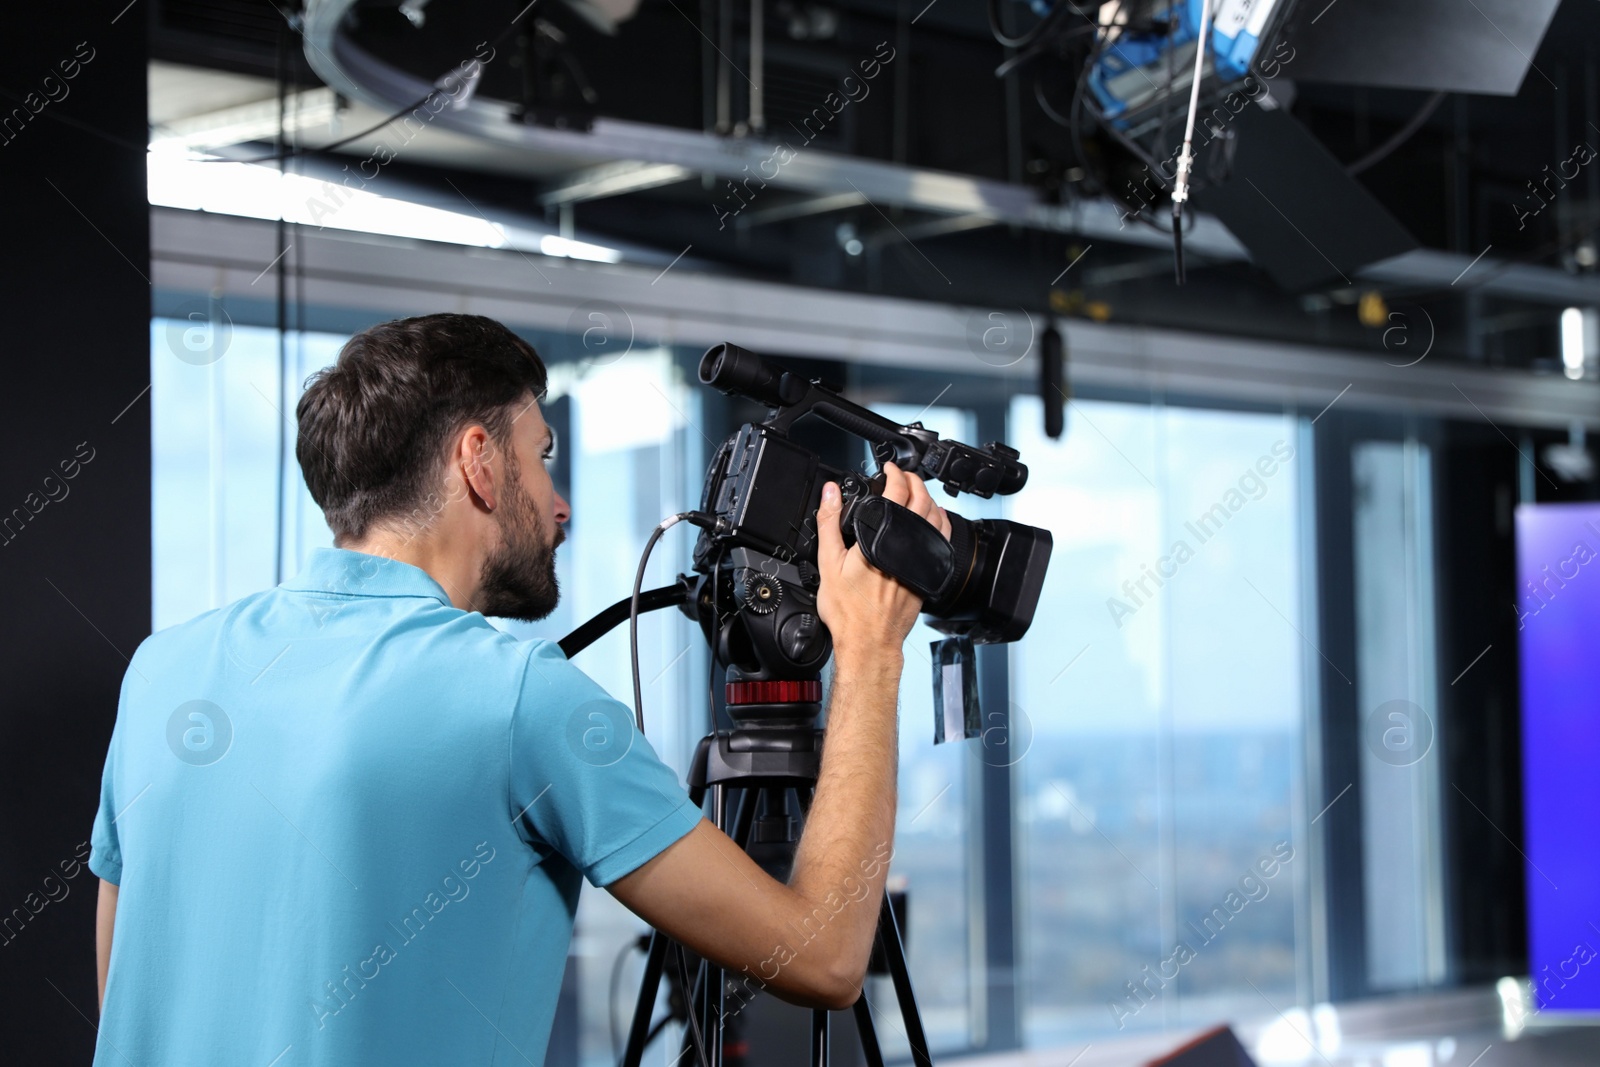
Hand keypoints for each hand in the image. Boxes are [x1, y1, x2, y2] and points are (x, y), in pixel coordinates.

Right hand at [814, 463, 952, 663]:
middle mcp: (908, 546)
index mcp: (882, 538)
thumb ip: (829, 523)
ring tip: (917, 492)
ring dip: (929, 499)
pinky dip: (939, 523)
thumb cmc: (849, 611)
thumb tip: (829, 494)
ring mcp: (921, 560)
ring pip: (937, 518)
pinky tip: (932, 522)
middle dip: (914, 481)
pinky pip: (941, 540)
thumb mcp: (828, 563)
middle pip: (923, 499)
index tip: (888, 467)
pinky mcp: (928, 574)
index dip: (894, 473)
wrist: (869, 642)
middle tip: (903, 475)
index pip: (897, 492)